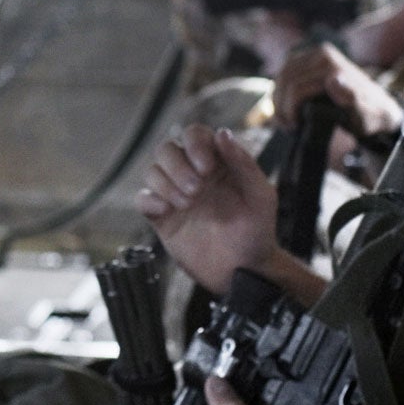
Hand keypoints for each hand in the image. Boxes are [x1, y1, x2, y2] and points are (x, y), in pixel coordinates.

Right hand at [136, 126, 279, 294]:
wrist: (244, 271)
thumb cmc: (258, 231)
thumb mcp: (261, 196)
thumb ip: (244, 164)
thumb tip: (222, 133)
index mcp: (217, 162)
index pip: (195, 134)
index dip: (195, 144)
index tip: (206, 167)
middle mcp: (193, 174)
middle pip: (167, 149)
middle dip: (177, 166)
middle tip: (196, 191)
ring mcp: (176, 195)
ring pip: (152, 171)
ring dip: (166, 184)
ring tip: (187, 205)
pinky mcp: (162, 217)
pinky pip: (143, 199)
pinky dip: (149, 201)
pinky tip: (166, 211)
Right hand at [273, 43, 403, 140]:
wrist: (376, 107)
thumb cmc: (370, 115)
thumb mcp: (365, 113)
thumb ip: (352, 98)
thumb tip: (332, 80)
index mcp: (333, 65)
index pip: (298, 86)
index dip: (290, 109)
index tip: (293, 127)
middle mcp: (322, 54)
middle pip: (286, 79)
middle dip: (281, 105)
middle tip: (286, 126)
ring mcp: (314, 55)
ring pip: (281, 76)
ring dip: (277, 98)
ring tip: (283, 120)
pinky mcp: (308, 60)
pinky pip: (284, 73)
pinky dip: (280, 91)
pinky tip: (284, 108)